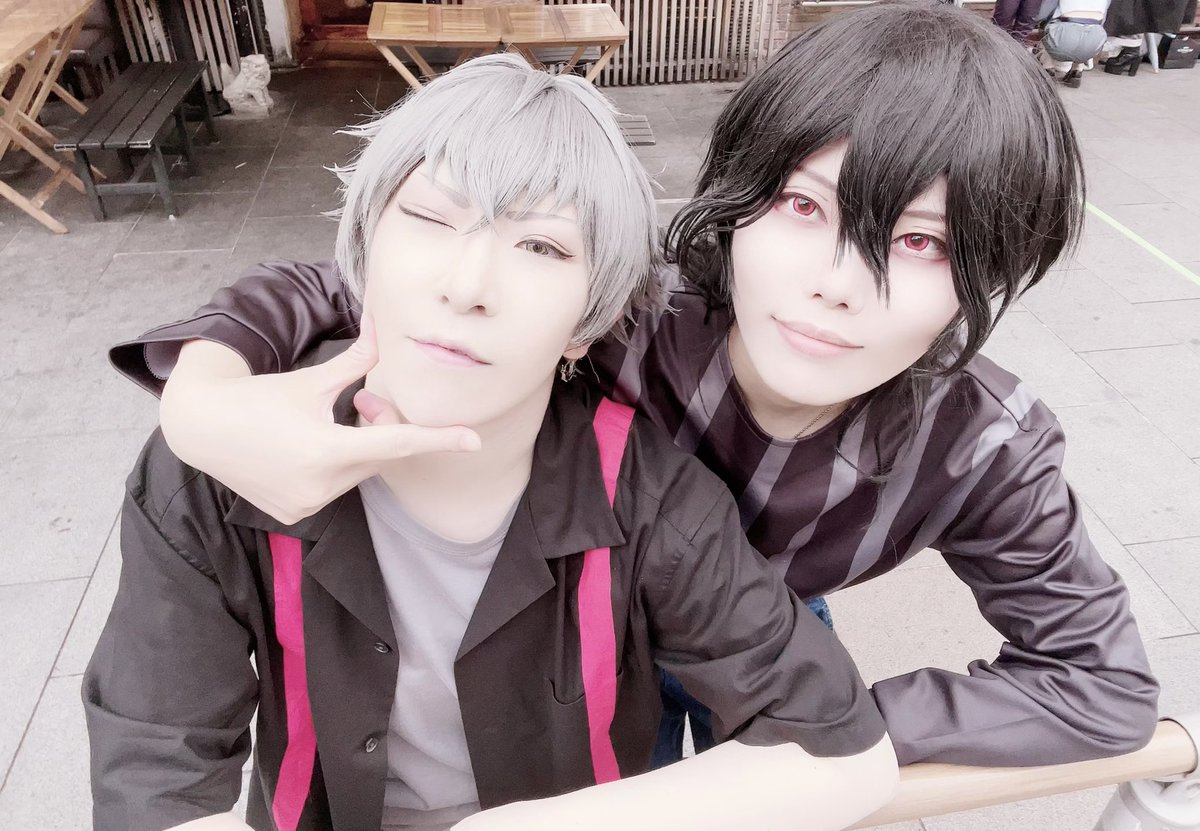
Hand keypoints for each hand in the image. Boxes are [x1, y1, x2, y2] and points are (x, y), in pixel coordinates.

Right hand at [159, 314, 480, 523]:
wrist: (200, 428)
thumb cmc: (258, 398)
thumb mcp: (312, 379)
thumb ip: (358, 359)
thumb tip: (386, 325)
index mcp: (325, 450)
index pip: (396, 444)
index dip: (437, 439)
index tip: (473, 439)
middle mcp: (319, 485)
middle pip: (378, 457)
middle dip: (379, 428)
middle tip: (362, 402)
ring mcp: (307, 504)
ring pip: (360, 473)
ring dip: (358, 448)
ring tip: (328, 424)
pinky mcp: (296, 514)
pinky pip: (336, 488)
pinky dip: (336, 467)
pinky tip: (304, 449)